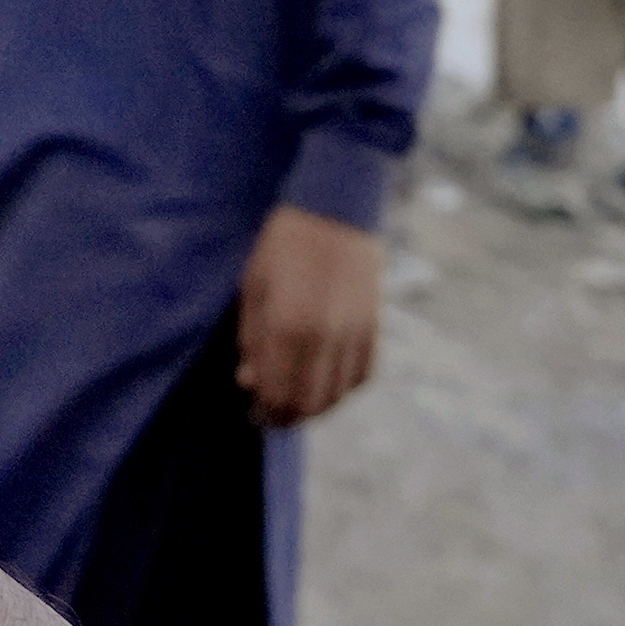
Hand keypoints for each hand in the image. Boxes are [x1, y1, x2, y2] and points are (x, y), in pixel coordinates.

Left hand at [234, 207, 383, 424]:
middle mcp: (324, 337)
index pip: (277, 393)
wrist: (336, 209)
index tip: (255, 414)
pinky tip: (328, 385)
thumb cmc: (283, 244)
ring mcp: (354, 334)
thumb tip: (250, 381)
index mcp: (287, 327)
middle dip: (288, 416)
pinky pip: (363, 376)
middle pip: (309, 403)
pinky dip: (345, 389)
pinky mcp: (375, 327)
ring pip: (339, 395)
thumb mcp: (253, 287)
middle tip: (272, 415)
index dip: (265, 412)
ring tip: (297, 401)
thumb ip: (252, 339)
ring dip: (316, 407)